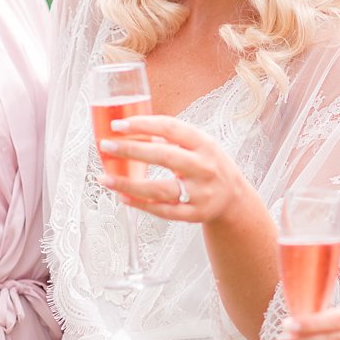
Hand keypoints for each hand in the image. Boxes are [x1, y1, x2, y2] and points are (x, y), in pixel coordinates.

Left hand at [98, 115, 250, 225]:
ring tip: (105, 178)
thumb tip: (134, 128)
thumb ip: (173, 136)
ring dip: (129, 184)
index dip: (143, 124)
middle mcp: (204, 167)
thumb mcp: (200, 145)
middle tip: (107, 146)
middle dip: (132, 150)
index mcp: (205, 144)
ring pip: (160, 189)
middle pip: (164, 156)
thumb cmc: (209, 165)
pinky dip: (140, 204)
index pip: (171, 128)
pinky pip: (162, 211)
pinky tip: (122, 197)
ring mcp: (200, 193)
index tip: (118, 125)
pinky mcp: (193, 214)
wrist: (234, 199)